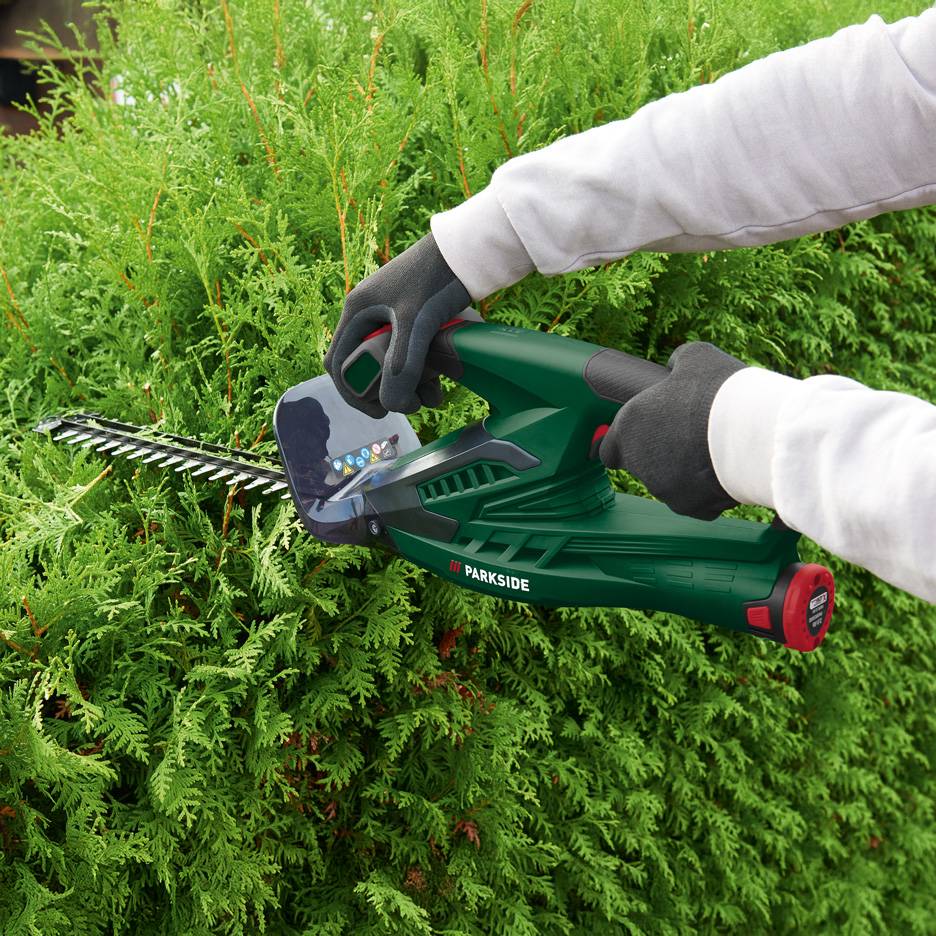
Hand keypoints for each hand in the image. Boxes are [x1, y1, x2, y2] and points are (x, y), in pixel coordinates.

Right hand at [324, 233, 471, 417]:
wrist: (468, 250)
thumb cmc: (436, 279)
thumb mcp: (416, 325)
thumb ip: (401, 366)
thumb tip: (391, 405)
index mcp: (358, 311)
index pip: (338, 364)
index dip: (353, 393)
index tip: (380, 411)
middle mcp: (369, 313)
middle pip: (366, 366)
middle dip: (388, 390)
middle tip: (412, 405)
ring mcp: (391, 314)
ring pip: (391, 361)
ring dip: (409, 383)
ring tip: (433, 395)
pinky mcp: (413, 317)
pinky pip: (409, 351)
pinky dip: (421, 368)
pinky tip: (441, 378)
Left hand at [599, 342, 747, 519]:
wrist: (752, 435)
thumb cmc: (719, 393)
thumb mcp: (696, 358)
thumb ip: (677, 362)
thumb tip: (676, 365)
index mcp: (629, 427)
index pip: (609, 449)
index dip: (623, 444)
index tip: (641, 438)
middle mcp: (639, 462)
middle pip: (642, 465)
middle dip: (661, 454)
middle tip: (689, 436)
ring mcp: (662, 488)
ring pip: (668, 484)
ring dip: (683, 472)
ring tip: (713, 450)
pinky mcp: (689, 507)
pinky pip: (694, 500)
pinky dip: (704, 491)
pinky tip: (723, 470)